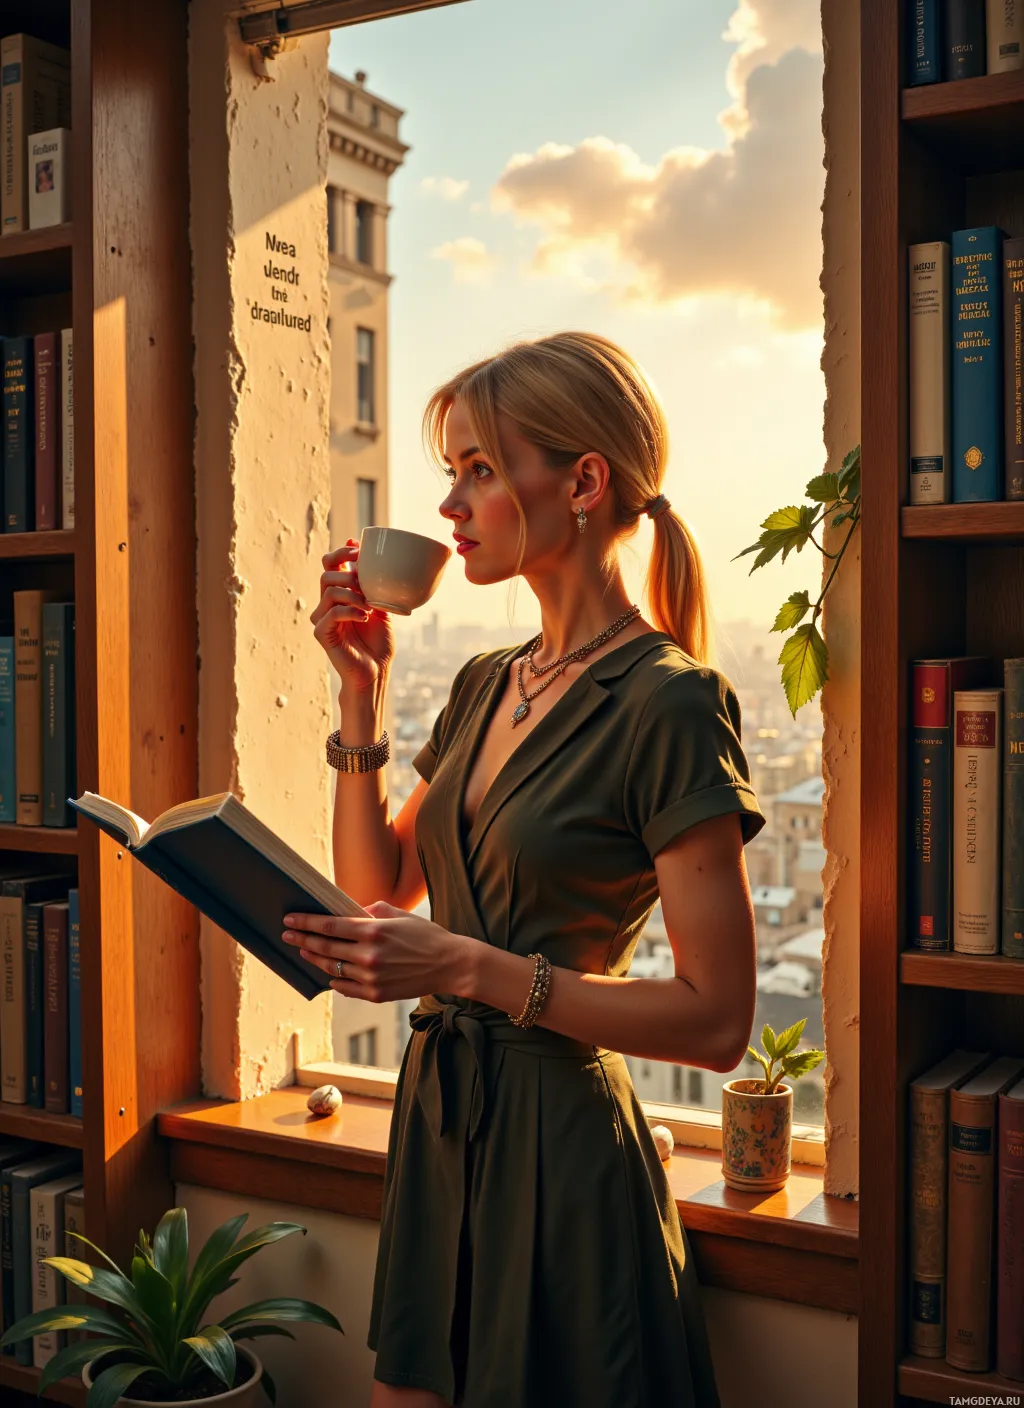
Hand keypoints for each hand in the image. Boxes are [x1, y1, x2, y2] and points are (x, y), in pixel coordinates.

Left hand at [281, 901, 472, 1001]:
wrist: (450, 964)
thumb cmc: (426, 935)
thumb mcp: (400, 914)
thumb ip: (372, 911)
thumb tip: (349, 912)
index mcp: (374, 931)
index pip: (329, 926)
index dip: (306, 922)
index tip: (290, 919)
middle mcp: (369, 955)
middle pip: (325, 947)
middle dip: (302, 940)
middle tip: (287, 935)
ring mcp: (371, 977)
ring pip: (333, 968)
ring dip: (315, 959)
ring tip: (305, 952)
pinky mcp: (377, 995)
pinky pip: (347, 988)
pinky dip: (335, 980)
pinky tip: (329, 974)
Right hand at [311, 540, 394, 692]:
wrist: (376, 671)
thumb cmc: (378, 642)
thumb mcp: (381, 607)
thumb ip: (374, 585)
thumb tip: (370, 558)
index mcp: (339, 595)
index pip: (330, 565)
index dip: (340, 553)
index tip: (357, 550)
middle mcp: (327, 605)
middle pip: (327, 574)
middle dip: (350, 575)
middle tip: (367, 587)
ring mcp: (322, 619)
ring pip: (330, 591)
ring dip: (354, 595)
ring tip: (369, 608)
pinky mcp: (321, 633)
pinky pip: (332, 612)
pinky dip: (351, 611)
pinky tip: (365, 618)